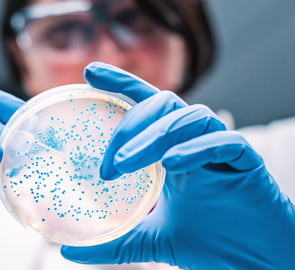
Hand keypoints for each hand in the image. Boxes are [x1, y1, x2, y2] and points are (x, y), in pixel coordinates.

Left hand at [61, 62, 294, 268]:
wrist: (255, 261)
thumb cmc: (209, 240)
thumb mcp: (150, 239)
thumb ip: (114, 241)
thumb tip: (69, 251)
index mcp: (171, 149)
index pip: (145, 103)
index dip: (121, 83)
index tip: (89, 72)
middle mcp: (194, 141)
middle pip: (162, 104)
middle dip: (130, 125)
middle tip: (109, 163)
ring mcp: (220, 149)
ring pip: (188, 117)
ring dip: (153, 137)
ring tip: (125, 164)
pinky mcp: (245, 162)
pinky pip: (223, 142)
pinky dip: (195, 149)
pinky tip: (171, 165)